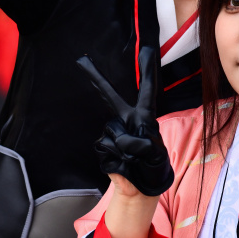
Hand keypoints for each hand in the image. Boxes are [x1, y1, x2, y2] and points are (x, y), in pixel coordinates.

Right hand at [76, 47, 174, 196]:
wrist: (140, 186)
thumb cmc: (153, 166)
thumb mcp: (156, 155)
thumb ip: (144, 145)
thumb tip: (125, 140)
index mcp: (144, 117)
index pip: (147, 91)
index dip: (148, 71)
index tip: (148, 50)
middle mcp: (126, 120)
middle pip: (110, 96)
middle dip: (97, 78)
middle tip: (82, 60)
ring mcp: (112, 132)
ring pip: (113, 133)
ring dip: (126, 150)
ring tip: (134, 160)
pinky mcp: (102, 147)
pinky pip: (106, 148)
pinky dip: (117, 160)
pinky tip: (122, 164)